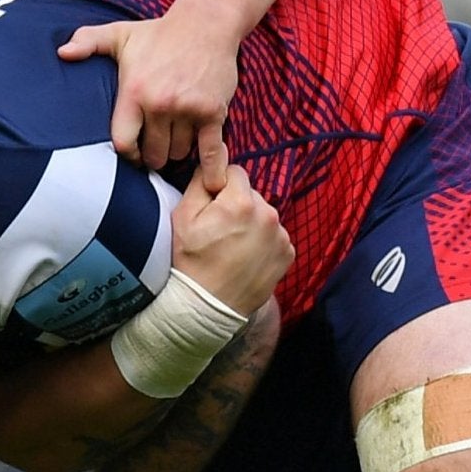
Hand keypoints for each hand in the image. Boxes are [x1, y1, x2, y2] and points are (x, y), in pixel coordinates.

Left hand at [60, 11, 236, 187]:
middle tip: (155, 150)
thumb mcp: (120, 33)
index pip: (123, 142)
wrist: (206, 22)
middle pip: (152, 154)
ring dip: (177, 152)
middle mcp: (159, 103)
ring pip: (178, 152)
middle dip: (153, 156)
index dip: (126, 154)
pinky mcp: (212, 111)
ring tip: (176, 142)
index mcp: (134, 91)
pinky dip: (210, 169)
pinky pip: (210, 150)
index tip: (131, 153)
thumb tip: (61, 54)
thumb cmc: (160, 32)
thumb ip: (87, 41)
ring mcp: (188, 109)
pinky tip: (211, 184)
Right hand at [167, 165, 291, 314]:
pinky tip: (246, 258)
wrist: (208, 307)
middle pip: (251, 195)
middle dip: (237, 205)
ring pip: (264, 215)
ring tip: (233, 248)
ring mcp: (281, 236)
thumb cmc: (191, 262)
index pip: (235, 172)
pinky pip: (275, 236)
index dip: (220, 187)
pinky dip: (263, 243)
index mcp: (241, 202)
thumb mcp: (182, 217)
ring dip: (252, 224)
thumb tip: (213, 164)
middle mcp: (268, 215)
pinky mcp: (288, 254)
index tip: (212, 206)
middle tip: (220, 231)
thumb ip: (200, 183)